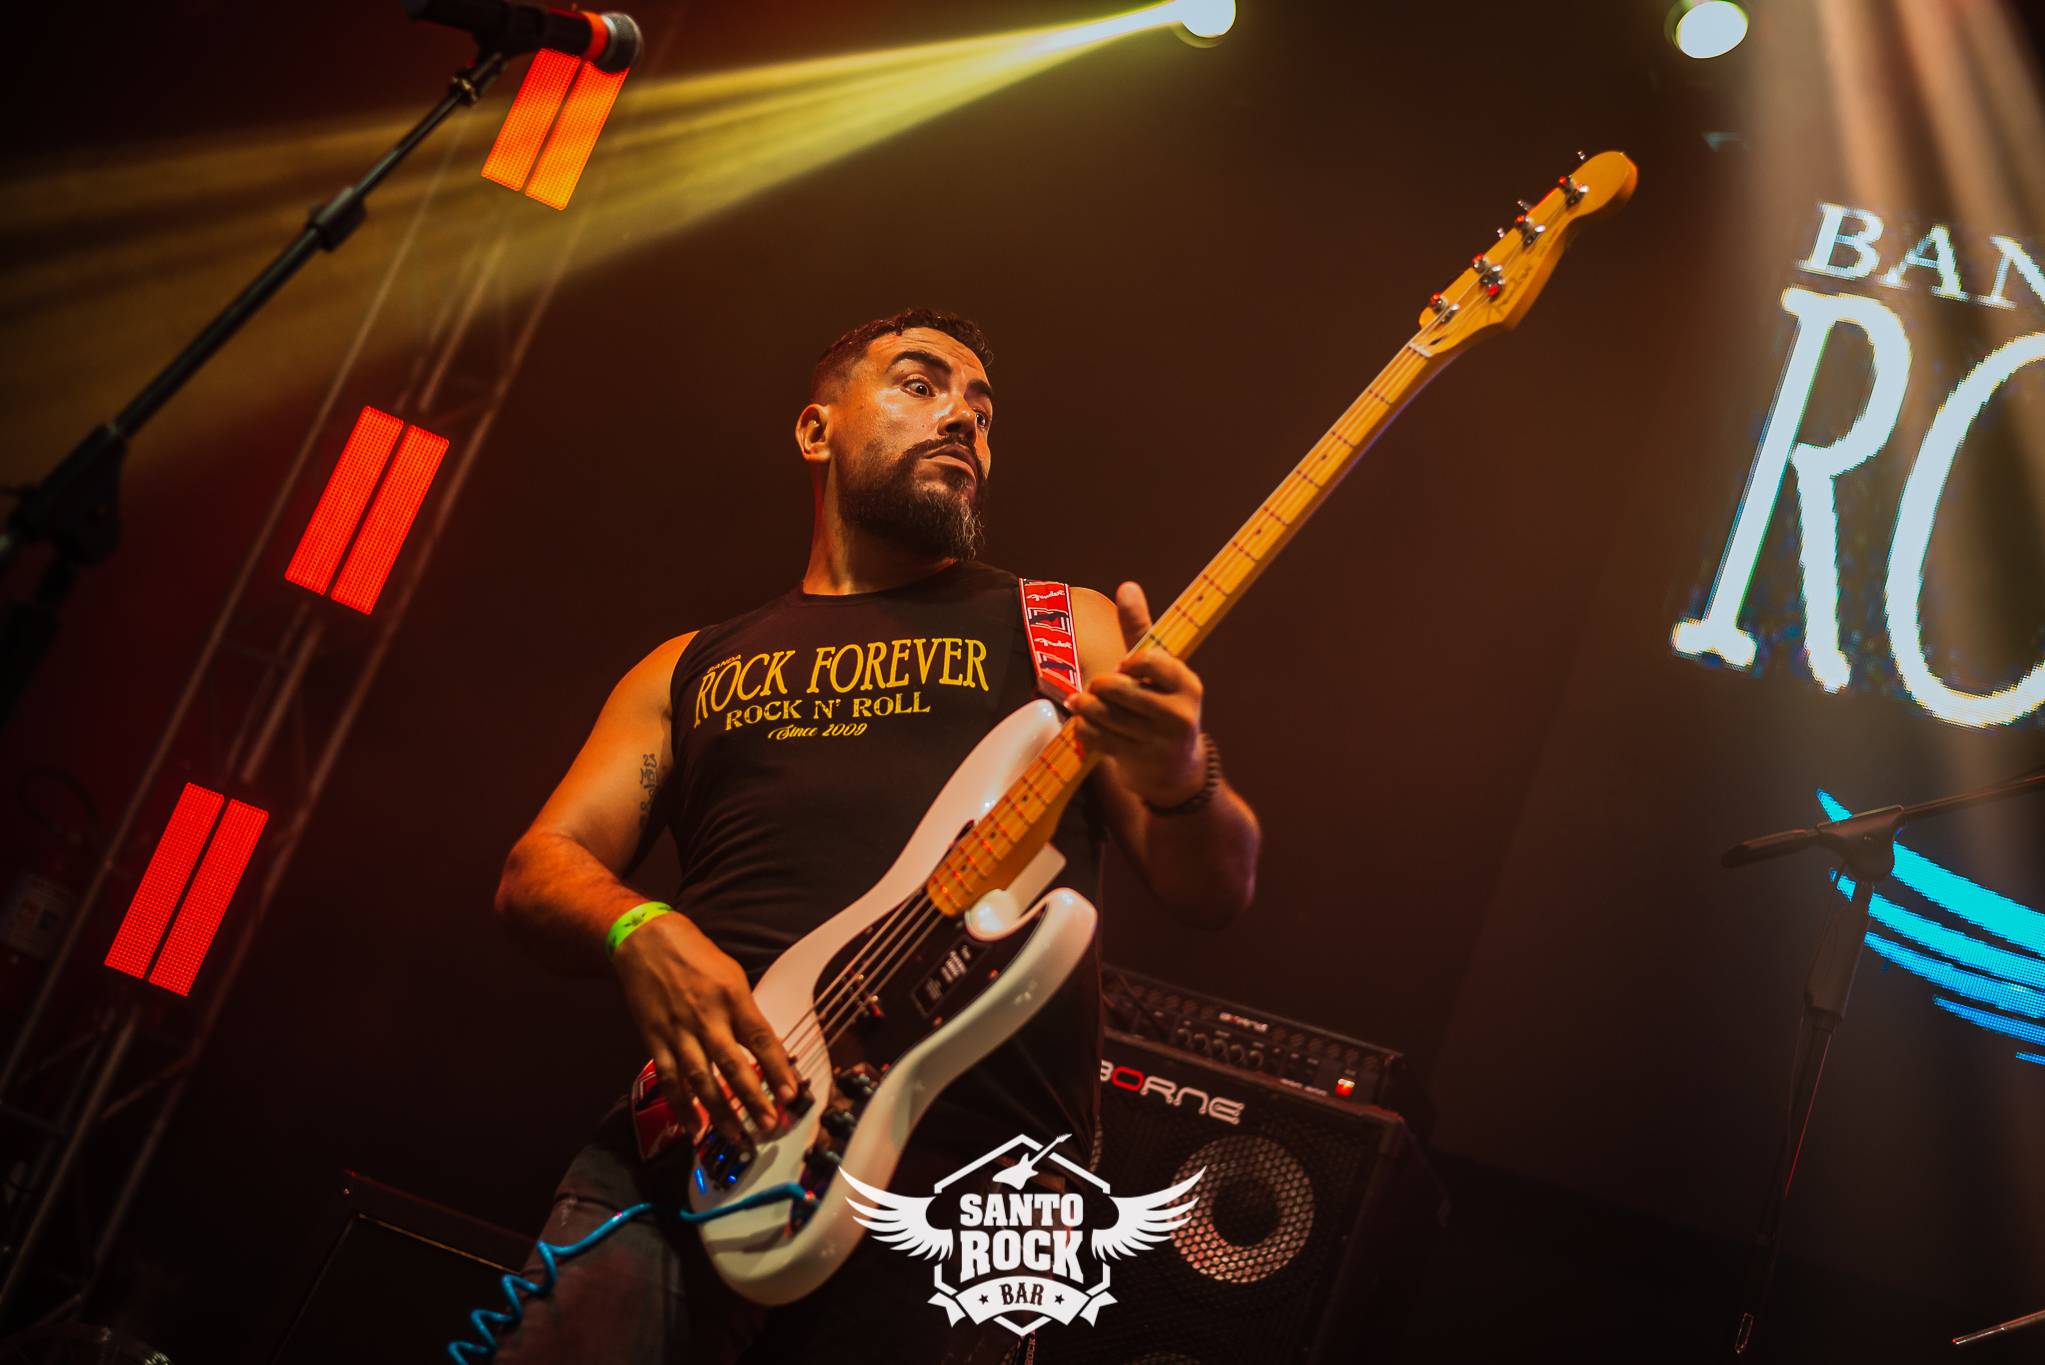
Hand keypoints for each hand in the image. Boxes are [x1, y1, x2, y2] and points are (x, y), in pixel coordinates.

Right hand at [613, 911, 800, 1145]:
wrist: (647, 942)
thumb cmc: (695, 956)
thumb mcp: (732, 976)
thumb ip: (747, 1013)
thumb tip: (767, 1048)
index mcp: (732, 998)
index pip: (761, 1039)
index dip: (778, 1069)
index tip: (791, 1094)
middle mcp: (706, 1017)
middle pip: (732, 1064)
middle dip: (752, 1098)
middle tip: (768, 1123)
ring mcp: (678, 1031)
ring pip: (700, 1078)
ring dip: (718, 1110)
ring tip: (734, 1133)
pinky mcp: (655, 1040)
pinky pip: (669, 1079)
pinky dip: (681, 1106)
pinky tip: (692, 1126)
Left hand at [1067, 582, 1204, 808]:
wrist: (1178, 771)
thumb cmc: (1165, 709)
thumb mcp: (1163, 672)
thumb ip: (1142, 631)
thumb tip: (1127, 586)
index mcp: (1187, 685)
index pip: (1150, 660)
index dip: (1130, 661)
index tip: (1125, 666)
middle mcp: (1177, 713)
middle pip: (1119, 688)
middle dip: (1101, 685)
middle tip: (1098, 686)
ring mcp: (1157, 740)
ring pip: (1104, 714)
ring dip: (1085, 706)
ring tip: (1080, 702)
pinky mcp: (1137, 760)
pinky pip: (1097, 738)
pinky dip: (1085, 729)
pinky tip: (1085, 724)